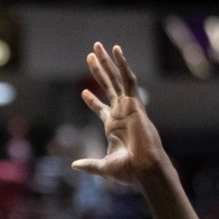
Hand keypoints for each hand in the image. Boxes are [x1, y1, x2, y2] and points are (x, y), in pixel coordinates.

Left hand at [71, 42, 166, 185]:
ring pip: (117, 79)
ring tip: (98, 46)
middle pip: (108, 87)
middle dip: (99, 71)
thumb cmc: (129, 171)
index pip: (102, 109)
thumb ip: (89, 164)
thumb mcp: (104, 166)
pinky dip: (122, 64)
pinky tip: (115, 50)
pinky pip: (128, 79)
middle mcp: (122, 113)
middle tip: (90, 55)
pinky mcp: (135, 102)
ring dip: (108, 62)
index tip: (83, 93)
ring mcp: (128, 106)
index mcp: (114, 127)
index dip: (92, 101)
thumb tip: (74, 165)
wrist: (144, 169)